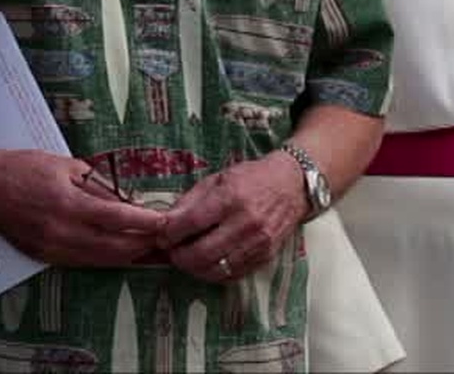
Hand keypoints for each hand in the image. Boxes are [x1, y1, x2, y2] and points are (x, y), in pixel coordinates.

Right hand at [0, 149, 168, 268]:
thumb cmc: (22, 169)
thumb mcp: (63, 165)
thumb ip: (94, 183)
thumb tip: (121, 199)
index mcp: (68, 203)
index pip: (116, 217)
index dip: (144, 222)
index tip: (163, 222)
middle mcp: (62, 231)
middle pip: (112, 246)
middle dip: (141, 244)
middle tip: (162, 239)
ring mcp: (53, 248)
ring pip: (99, 259)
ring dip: (126, 256)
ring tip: (147, 249)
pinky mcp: (45, 257)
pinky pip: (82, 262)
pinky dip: (104, 259)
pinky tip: (117, 254)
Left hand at [157, 152, 306, 282]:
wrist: (292, 186)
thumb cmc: (251, 178)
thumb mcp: (218, 179)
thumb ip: (191, 201)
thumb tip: (165, 221)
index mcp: (231, 197)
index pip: (193, 222)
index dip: (171, 233)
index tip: (161, 235)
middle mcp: (246, 222)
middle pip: (203, 252)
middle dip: (179, 256)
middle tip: (171, 252)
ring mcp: (258, 243)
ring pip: (216, 269)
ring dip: (194, 268)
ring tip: (186, 259)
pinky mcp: (265, 256)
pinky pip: (233, 275)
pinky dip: (214, 273)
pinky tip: (206, 264)